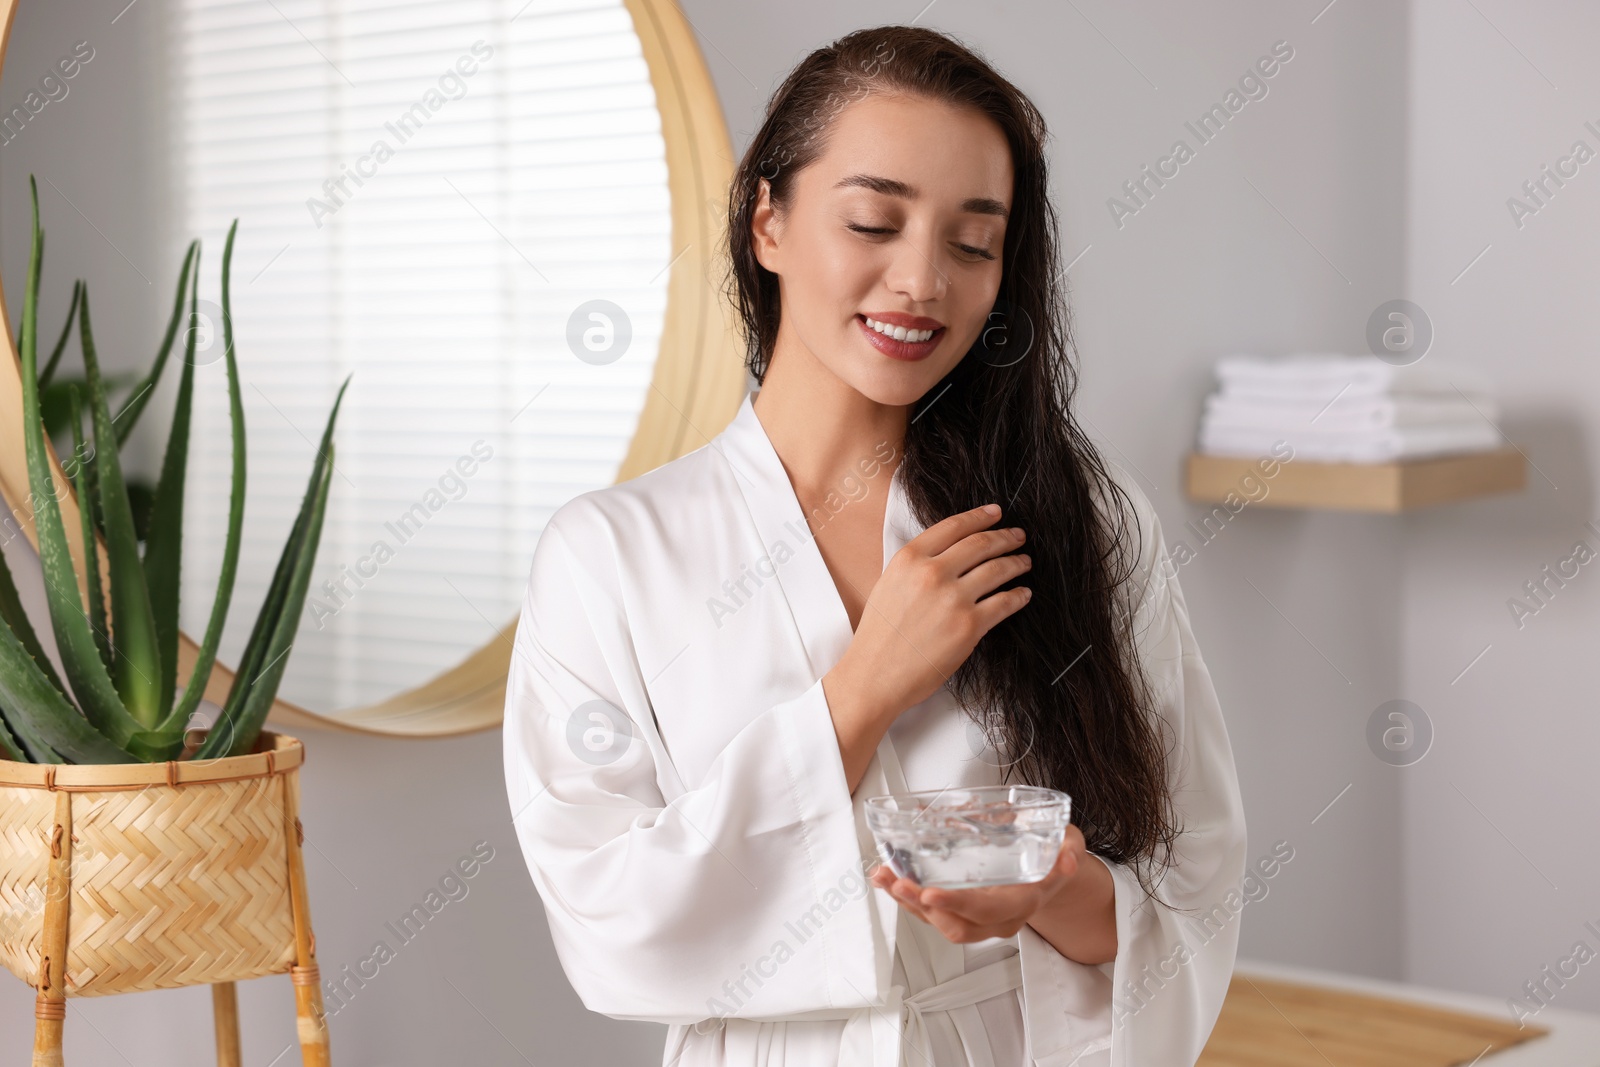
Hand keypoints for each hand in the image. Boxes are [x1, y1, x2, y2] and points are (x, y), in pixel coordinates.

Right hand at [829, 503, 1031, 727]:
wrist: (875, 674)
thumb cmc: (880, 634)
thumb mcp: (889, 584)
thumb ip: (917, 565)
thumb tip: (949, 553)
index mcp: (909, 559)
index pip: (953, 526)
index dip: (979, 516)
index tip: (995, 513)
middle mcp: (932, 573)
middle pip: (980, 544)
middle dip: (1005, 537)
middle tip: (1017, 536)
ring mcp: (953, 599)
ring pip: (997, 570)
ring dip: (1016, 563)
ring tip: (1024, 561)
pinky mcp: (969, 626)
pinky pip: (1004, 603)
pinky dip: (1018, 595)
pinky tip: (1023, 593)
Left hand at [869, 825, 1093, 943]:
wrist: (1053, 874)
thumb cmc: (1054, 857)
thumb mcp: (1068, 846)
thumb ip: (1067, 852)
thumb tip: (1066, 858)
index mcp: (1022, 902)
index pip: (987, 911)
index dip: (957, 904)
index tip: (932, 892)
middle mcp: (999, 919)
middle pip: (955, 924)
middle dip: (922, 905)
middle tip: (898, 881)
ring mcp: (979, 920)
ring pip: (939, 922)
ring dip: (908, 902)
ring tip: (884, 877)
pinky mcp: (963, 912)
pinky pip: (933, 913)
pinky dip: (907, 898)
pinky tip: (888, 879)